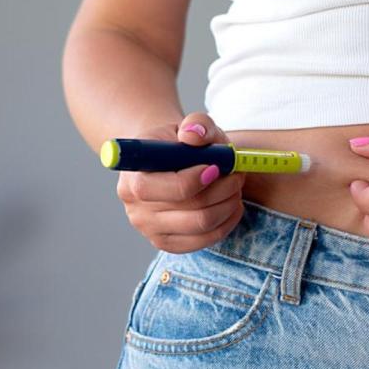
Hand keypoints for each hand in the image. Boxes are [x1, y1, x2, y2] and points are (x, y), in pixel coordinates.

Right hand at [116, 112, 246, 253]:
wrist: (167, 161)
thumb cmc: (178, 143)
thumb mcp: (189, 124)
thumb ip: (196, 124)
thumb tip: (193, 135)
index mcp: (132, 178)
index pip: (161, 190)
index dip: (193, 180)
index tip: (216, 167)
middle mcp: (136, 209)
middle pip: (190, 210)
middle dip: (223, 190)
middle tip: (236, 174)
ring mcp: (151, 231)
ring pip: (203, 225)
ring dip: (228, 204)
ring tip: (234, 186)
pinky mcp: (170, 244)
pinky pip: (207, 239)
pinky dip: (227, 221)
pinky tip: (231, 204)